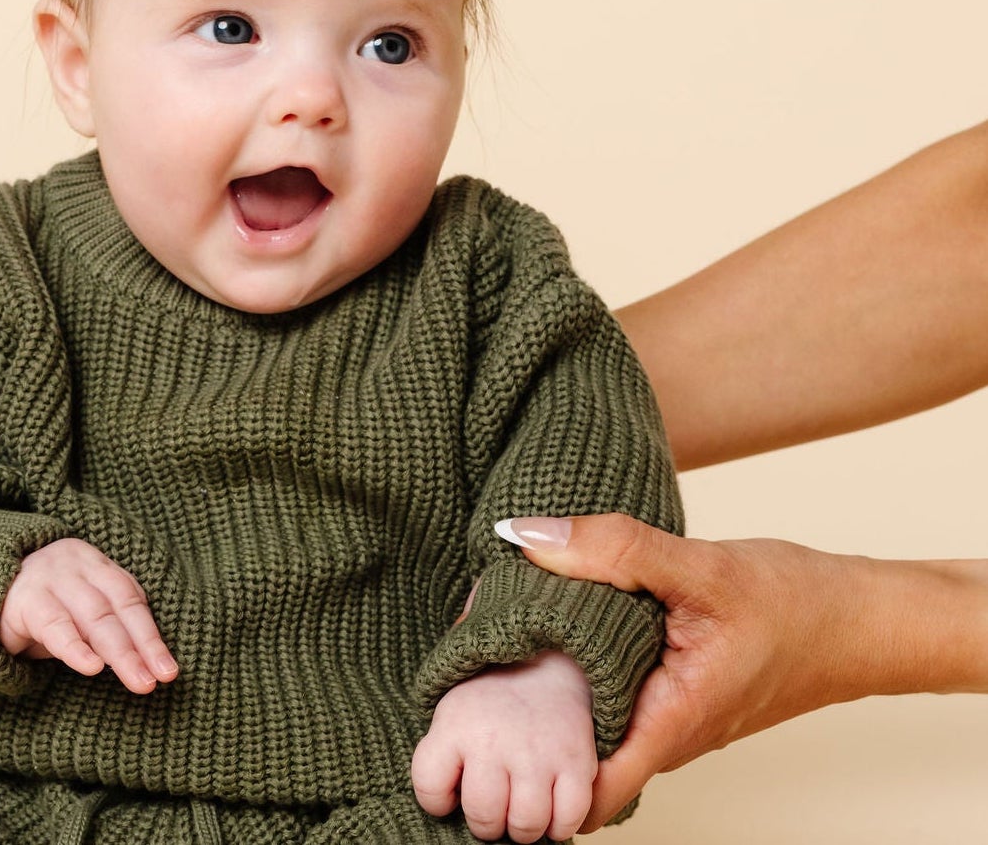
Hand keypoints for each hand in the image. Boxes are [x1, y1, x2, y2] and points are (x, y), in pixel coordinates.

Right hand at [0, 536, 178, 693]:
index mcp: (95, 564)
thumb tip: (147, 663)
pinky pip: (54, 625)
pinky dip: (75, 647)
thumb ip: (106, 625)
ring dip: (119, 652)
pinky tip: (91, 667)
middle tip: (160, 678)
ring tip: (138, 680)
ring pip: (93, 616)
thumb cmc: (40, 608)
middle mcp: (75, 564)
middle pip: (116, 607)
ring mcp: (49, 578)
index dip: (151, 634)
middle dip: (142, 646)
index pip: (131, 598)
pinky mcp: (23, 600)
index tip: (169, 670)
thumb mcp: (76, 611)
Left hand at [411, 651, 596, 842]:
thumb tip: (449, 812)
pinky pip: (567, 820)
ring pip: (526, 825)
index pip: (429, 788)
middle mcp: (494, 739)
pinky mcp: (575, 762)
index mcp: (456, 726)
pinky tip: (551, 807)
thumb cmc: (489, 709)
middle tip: (495, 807)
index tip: (453, 791)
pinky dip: (558, 825)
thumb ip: (441, 761)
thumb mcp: (451, 718)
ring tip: (520, 808)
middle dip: (488, 824)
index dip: (438, 802)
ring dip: (523, 828)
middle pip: (484, 816)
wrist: (542, 669)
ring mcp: (537, 752)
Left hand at [500, 513, 879, 830]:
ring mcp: (665, 714)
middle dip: (522, 724)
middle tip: (469, 671)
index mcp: (670, 726)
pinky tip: (546, 620)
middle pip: (574, 754)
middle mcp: (662, 733)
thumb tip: (525, 535)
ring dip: (545, 690)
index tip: (484, 731)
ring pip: (589, 719)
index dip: (533, 774)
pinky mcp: (666, 688)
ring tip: (493, 637)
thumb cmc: (795, 604)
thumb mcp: (699, 568)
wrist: (857, 616)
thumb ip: (612, 550)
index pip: (586, 792)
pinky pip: (608, 690)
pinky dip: (574, 665)